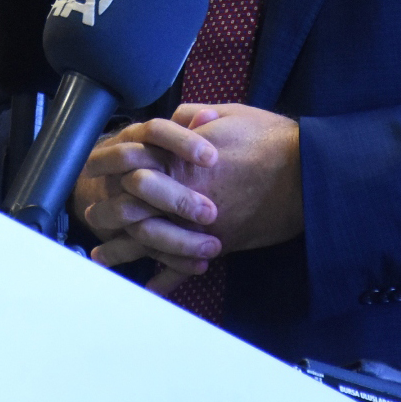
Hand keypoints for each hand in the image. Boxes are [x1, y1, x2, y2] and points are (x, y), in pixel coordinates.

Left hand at [72, 105, 303, 296]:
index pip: (134, 166)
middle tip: (94, 213)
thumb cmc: (270, 138)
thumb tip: (176, 119)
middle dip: (108, 212)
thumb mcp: (230, 113)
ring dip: (122, 250)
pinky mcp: (219, 245)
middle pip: (132, 208)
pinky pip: (183, 269)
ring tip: (102, 256)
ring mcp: (200, 225)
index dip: (112, 167)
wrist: (306, 173)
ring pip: (149, 243)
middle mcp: (185, 196)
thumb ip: (194, 115)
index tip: (99, 169)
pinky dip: (163, 282)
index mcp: (183, 160)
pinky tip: (146, 288)